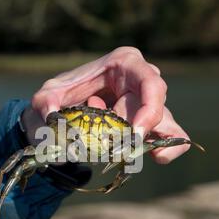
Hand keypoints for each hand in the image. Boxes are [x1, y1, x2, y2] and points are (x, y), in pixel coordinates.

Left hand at [23, 46, 189, 163]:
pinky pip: (173, 139)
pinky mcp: (152, 125)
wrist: (63, 111)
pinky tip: (137, 155)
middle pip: (156, 110)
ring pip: (168, 128)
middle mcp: (143, 80)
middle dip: (131, 133)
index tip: (133, 135)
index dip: (148, 110)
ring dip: (142, 145)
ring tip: (113, 149)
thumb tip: (54, 118)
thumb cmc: (60, 97)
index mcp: (125, 63)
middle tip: (107, 145)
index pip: (151, 83)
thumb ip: (45, 103)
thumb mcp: (46, 96)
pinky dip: (163, 152)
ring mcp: (150, 103)